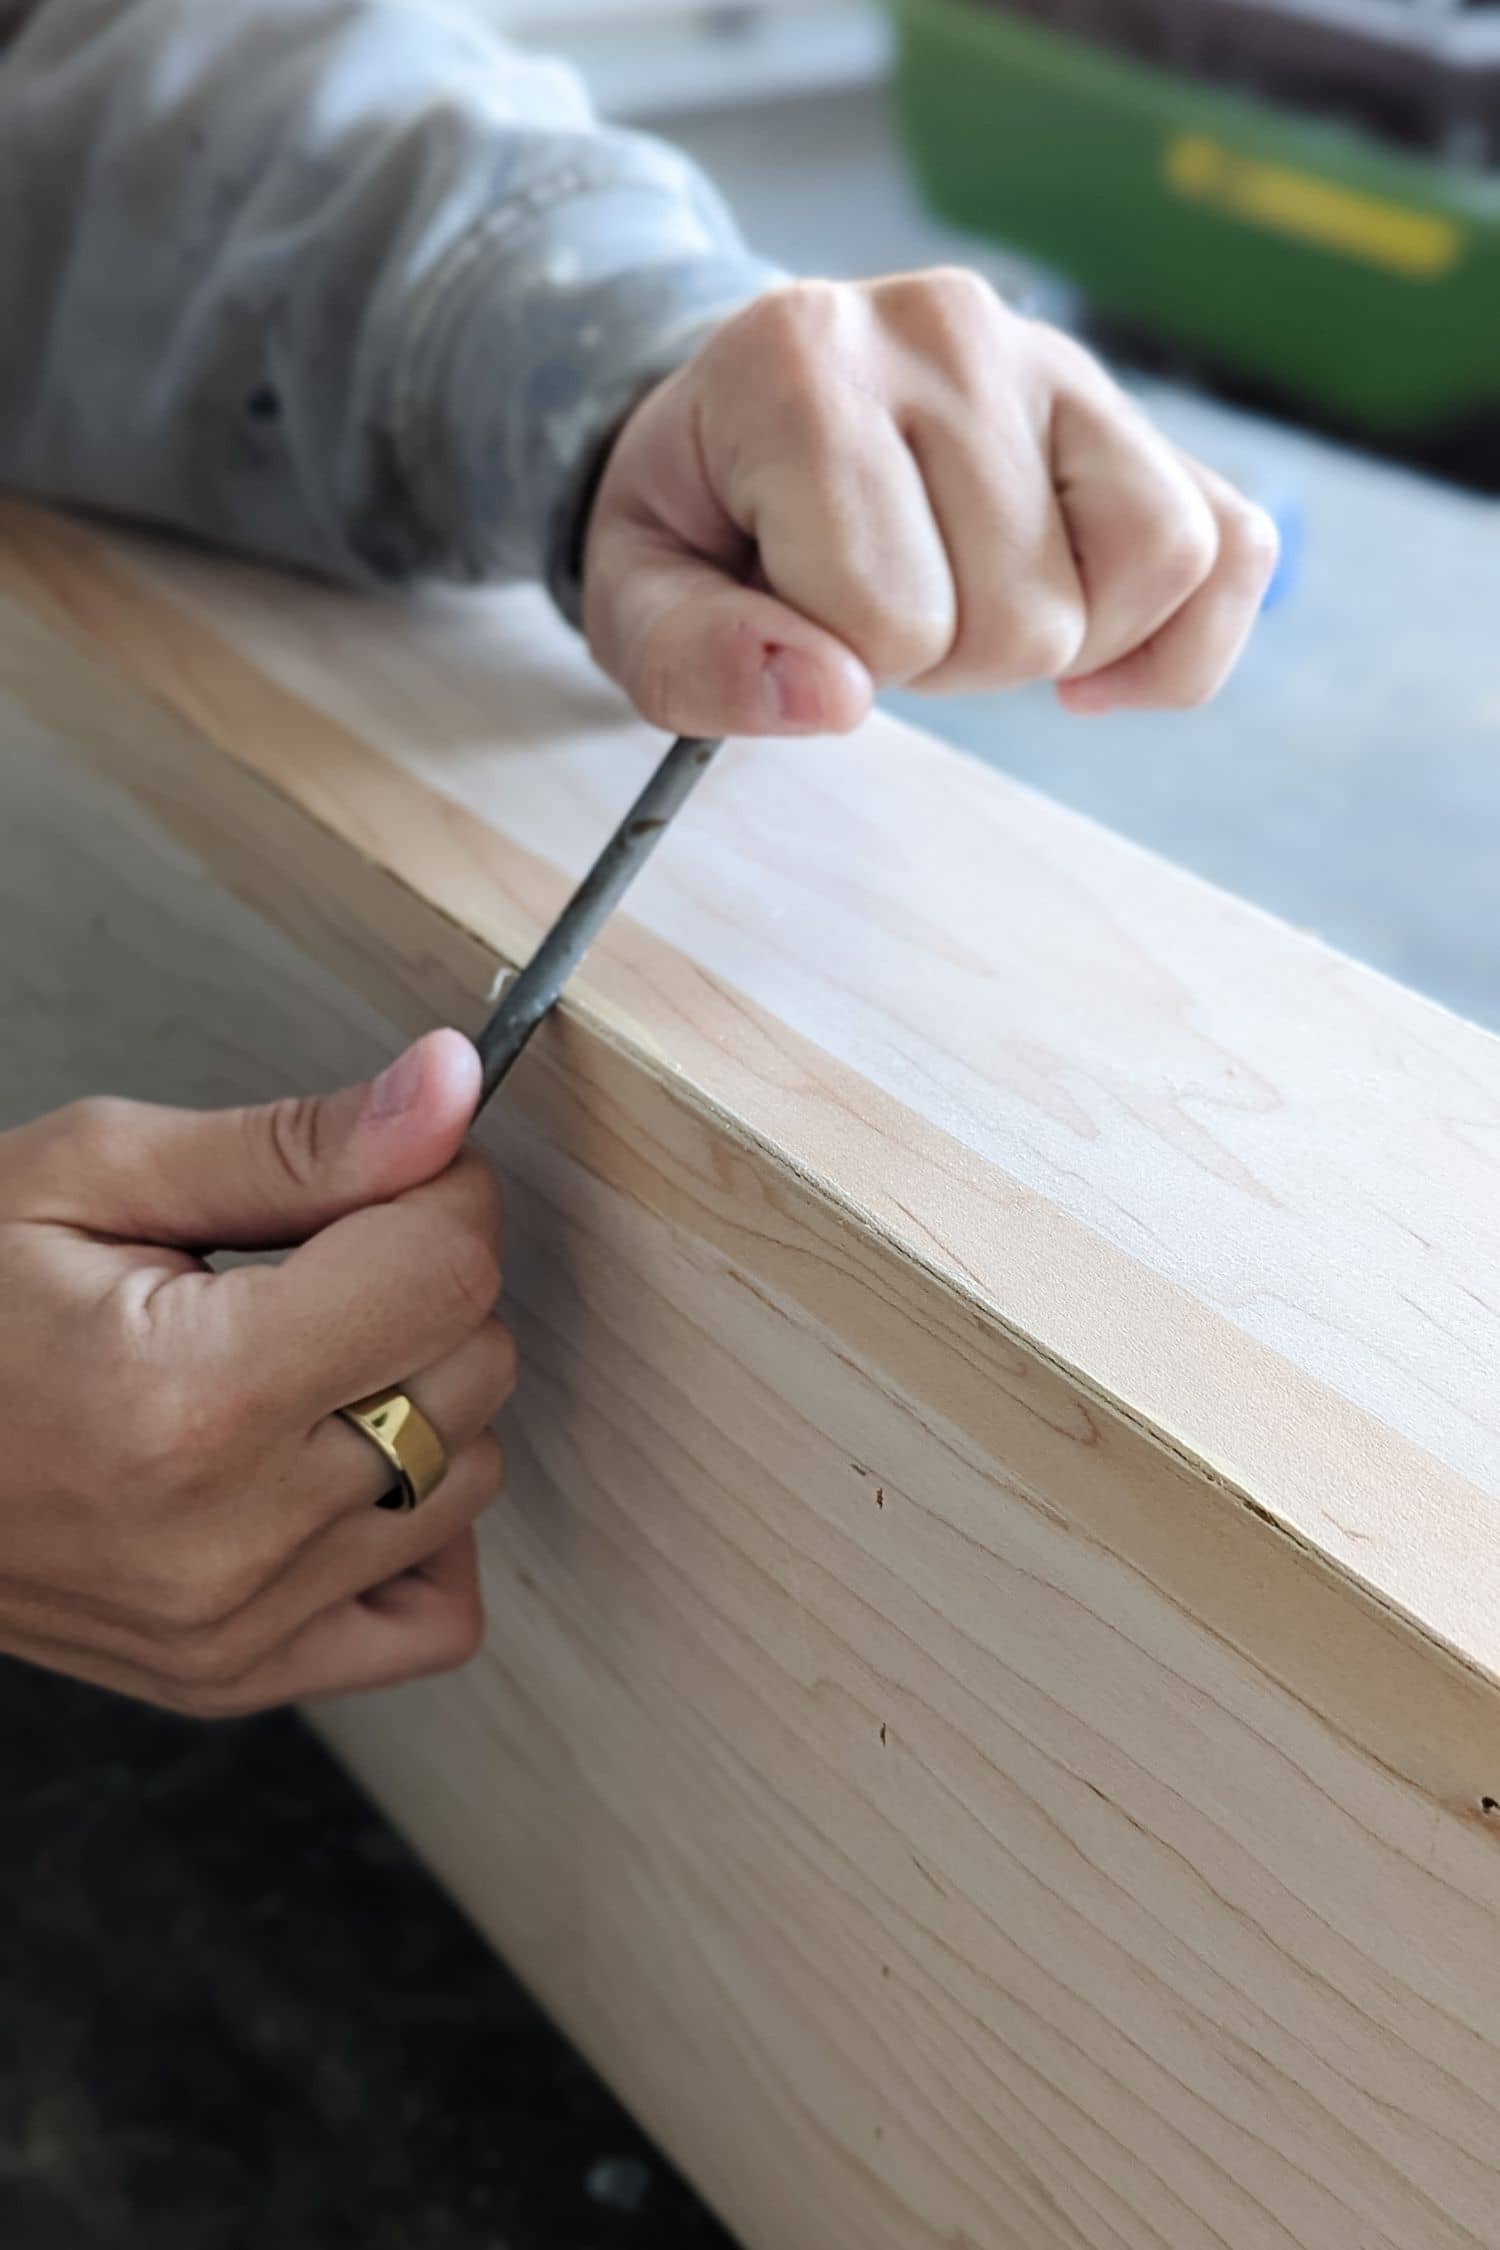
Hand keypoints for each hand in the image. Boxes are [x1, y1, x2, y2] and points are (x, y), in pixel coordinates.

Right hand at [0, 1030, 513, 1716]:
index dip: (434, 1193)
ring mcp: (235, 1629)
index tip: (373, 1178)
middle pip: (472, 1370)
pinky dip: (419, 1532)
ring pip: (468, 1478)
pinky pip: (433, 1616)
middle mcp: (227, 1537)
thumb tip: (455, 1087)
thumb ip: (298, 1142)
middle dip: (420, 1285)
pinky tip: (336, 1465)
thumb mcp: (92, 1173)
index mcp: (189, 1396)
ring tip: (296, 1360)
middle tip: (307, 1264)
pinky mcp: (236, 1678)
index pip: (449, 1273)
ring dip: (420, 1399)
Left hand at [584, 269, 1277, 736]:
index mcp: (801, 363)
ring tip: (964, 604)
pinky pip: (1230, 546)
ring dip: (1059, 642)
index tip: (792, 604)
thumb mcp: (637, 600)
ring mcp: (1053, 357)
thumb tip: (831, 697)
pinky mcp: (1130, 410)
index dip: (839, 660)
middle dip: (945, 658)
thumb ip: (698, 657)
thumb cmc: (701, 523)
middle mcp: (943, 328)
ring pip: (1148, 571)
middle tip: (873, 605)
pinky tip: (1091, 658)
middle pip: (1026, 612)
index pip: (888, 613)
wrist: (742, 423)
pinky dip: (1176, 640)